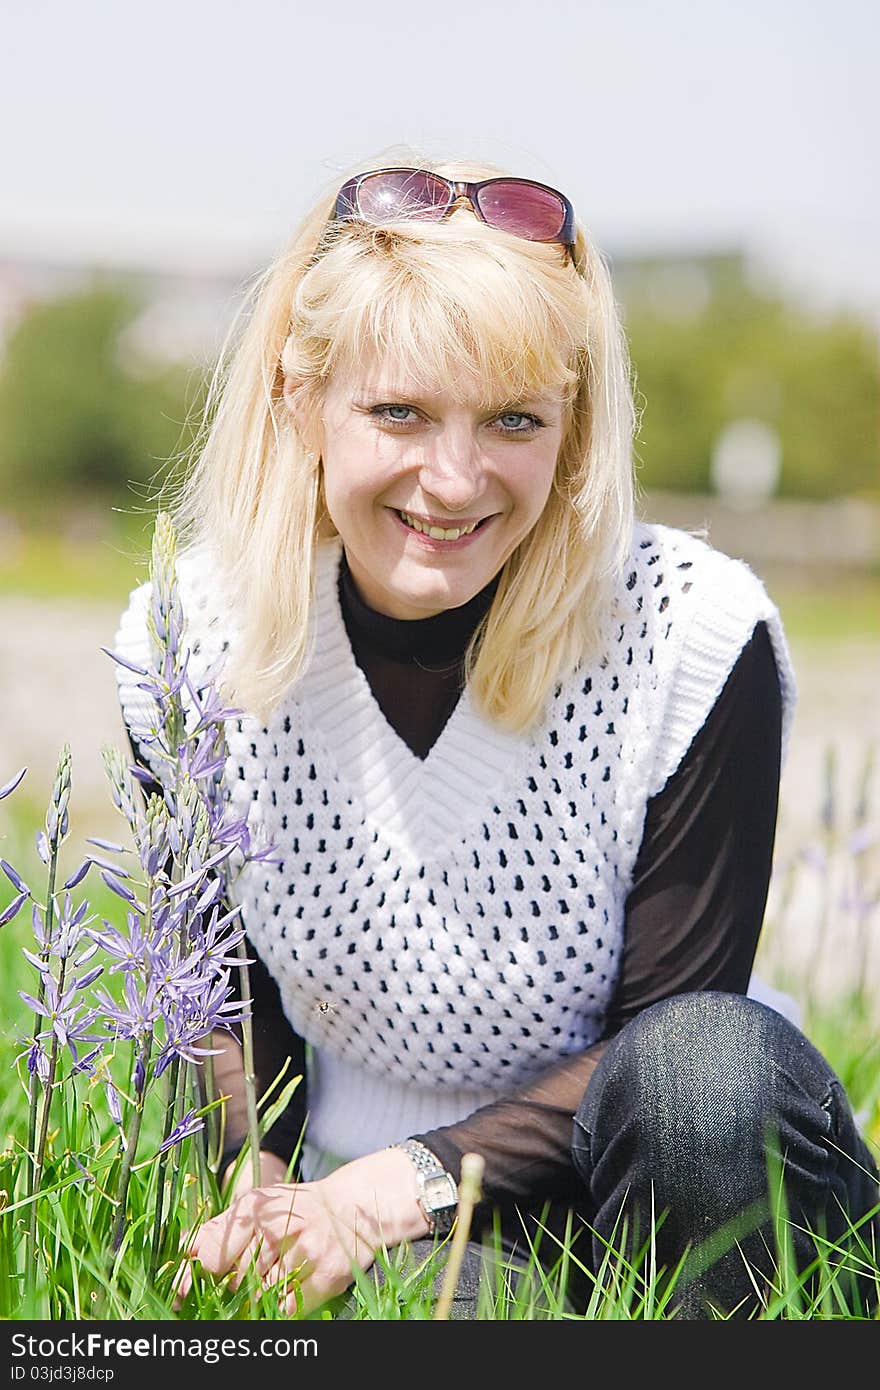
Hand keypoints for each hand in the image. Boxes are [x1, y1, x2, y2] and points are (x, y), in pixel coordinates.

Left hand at [174, 1147, 428, 1315]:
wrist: (352, 1210)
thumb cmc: (297, 1210)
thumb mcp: (258, 1207)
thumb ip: (221, 1229)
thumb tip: (185, 1253)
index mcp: (256, 1210)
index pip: (211, 1252)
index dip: (195, 1276)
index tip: (182, 1294)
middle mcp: (279, 1230)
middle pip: (235, 1281)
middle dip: (233, 1286)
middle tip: (251, 1275)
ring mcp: (304, 1255)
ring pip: (259, 1297)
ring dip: (259, 1297)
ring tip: (278, 1274)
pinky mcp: (325, 1278)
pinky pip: (287, 1309)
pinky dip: (281, 1307)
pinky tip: (288, 1290)